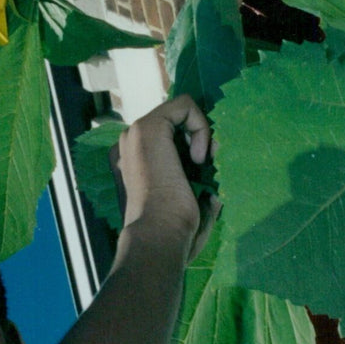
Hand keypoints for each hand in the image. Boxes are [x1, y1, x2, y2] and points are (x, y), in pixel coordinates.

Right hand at [111, 95, 217, 259]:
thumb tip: (215, 177)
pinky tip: (198, 157)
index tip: (201, 171)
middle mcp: (129, 146)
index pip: (168, 138)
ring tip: (201, 164)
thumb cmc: (173, 233)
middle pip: (174, 124)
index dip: (191, 145)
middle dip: (197, 138)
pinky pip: (184, 106)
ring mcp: (135, 134)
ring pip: (179, 113)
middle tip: (205, 167)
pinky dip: (201, 126)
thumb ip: (197, 185)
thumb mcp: (188, 204)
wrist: (158, 237)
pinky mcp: (147, 127)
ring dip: (200, 133)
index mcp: (133, 164)